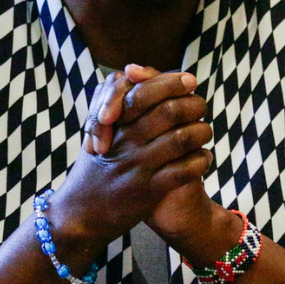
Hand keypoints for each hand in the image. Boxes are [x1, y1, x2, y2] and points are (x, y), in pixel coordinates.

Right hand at [47, 67, 211, 259]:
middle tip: (200, 105)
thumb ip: (116, 100)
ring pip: (182, 138)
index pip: (143, 92)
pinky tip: (203, 158)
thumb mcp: (98, 130)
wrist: (80, 214)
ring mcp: (137, 166)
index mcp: (112, 124)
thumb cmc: (95, 167)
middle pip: (168, 111)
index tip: (189, 80)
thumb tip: (136, 68)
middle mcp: (124, 142)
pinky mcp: (148, 192)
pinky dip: (201, 160)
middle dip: (193, 104)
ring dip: (201, 131)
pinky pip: (185, 170)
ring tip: (204, 131)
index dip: (171, 82)